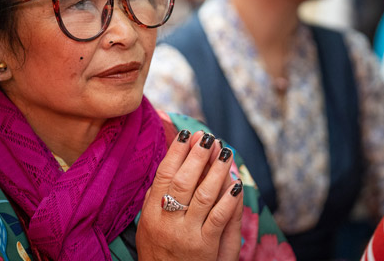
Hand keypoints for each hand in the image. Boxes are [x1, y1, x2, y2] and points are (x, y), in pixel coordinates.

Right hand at [136, 130, 243, 260]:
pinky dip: (228, 197)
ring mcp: (186, 234)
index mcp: (151, 213)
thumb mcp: (148, 226)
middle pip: (183, 180)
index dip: (176, 152)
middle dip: (197, 155)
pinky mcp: (204, 246)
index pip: (163, 175)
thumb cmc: (159, 254)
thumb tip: (170, 166)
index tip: (187, 134)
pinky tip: (235, 182)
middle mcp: (167, 222)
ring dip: (216, 170)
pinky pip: (218, 216)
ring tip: (224, 153)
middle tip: (208, 137)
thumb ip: (157, 197)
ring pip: (203, 194)